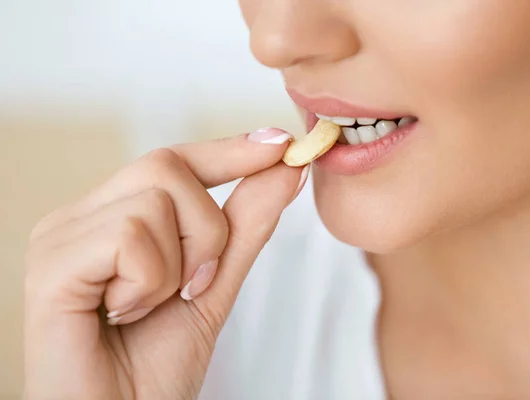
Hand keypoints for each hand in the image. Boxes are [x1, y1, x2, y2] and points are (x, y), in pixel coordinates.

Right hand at [24, 129, 306, 399]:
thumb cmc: (154, 365)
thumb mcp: (215, 283)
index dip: (228, 150)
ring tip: (150, 305)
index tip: (279, 143)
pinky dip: (150, 283)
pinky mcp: (51, 266)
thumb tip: (284, 167)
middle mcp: (80, 217)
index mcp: (113, 217)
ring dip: (180, 264)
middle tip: (193, 283)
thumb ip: (245, 224)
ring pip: (155, 200)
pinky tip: (123, 314)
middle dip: (206, 230)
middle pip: (168, 167)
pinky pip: (130, 238)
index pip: (175, 160)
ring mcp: (60, 237)